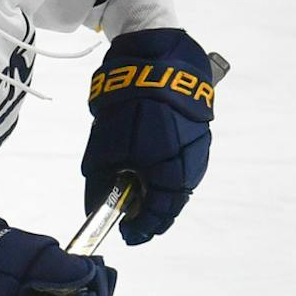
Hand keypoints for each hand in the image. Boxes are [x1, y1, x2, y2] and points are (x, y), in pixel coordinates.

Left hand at [80, 28, 217, 245]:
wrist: (156, 62)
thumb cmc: (126, 107)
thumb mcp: (103, 149)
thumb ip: (100, 184)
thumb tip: (96, 208)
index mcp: (167, 171)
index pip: (158, 214)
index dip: (141, 228)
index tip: (127, 234)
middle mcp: (189, 165)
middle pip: (173, 203)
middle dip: (153, 215)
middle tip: (133, 221)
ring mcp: (198, 149)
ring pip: (181, 185)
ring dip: (162, 196)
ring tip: (141, 197)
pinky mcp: (199, 135)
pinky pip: (186, 166)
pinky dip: (170, 176)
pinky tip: (153, 173)